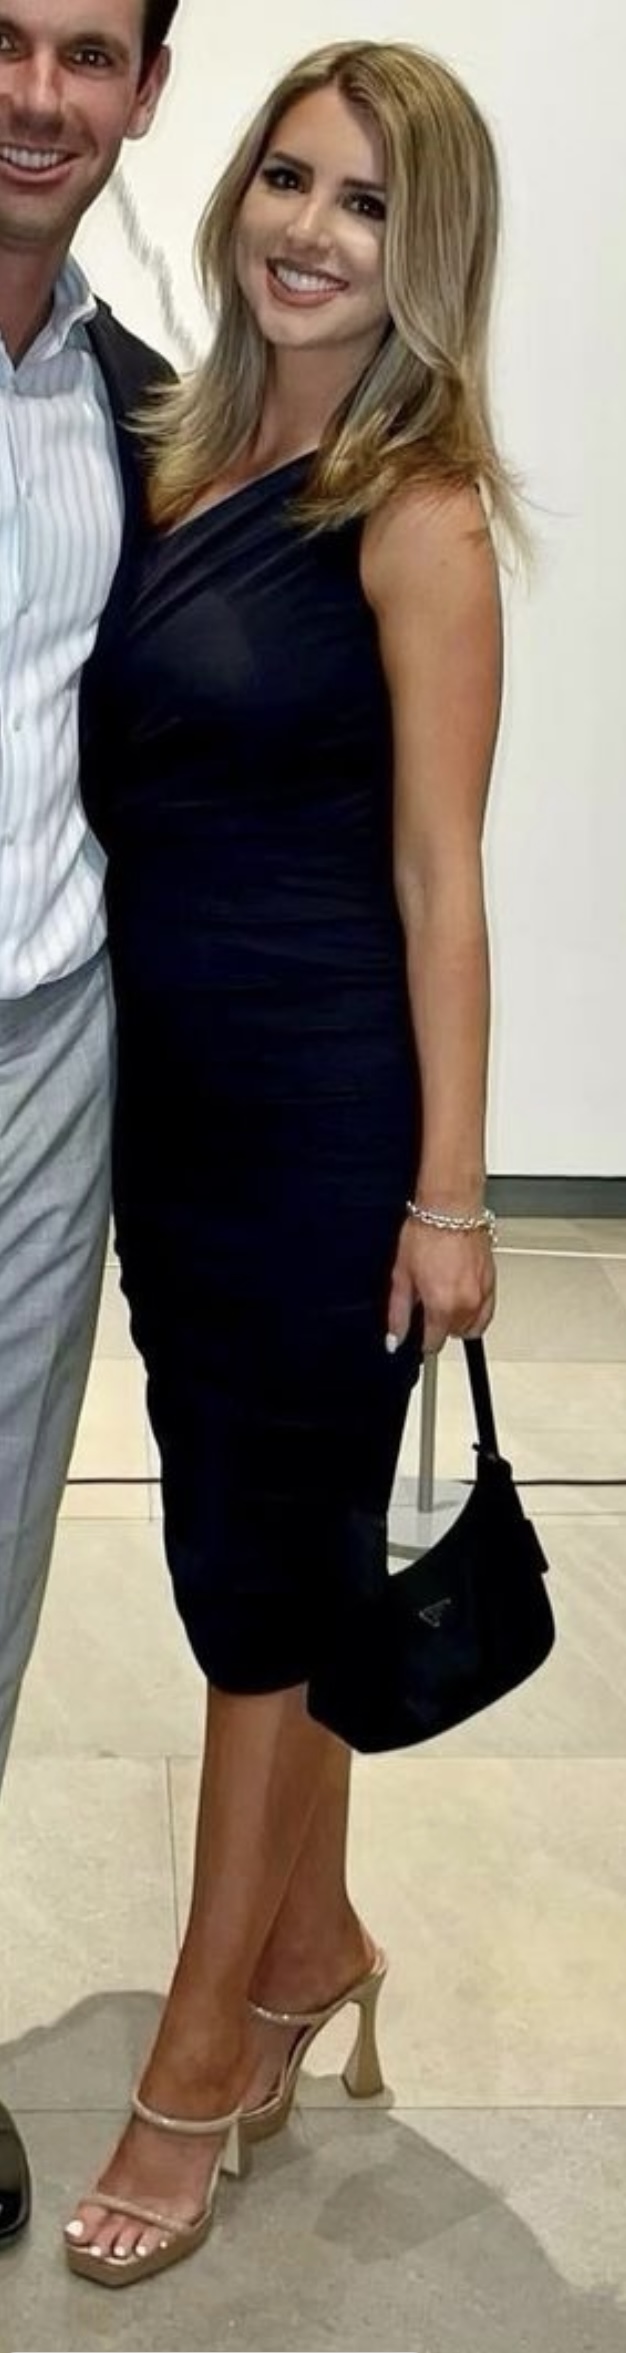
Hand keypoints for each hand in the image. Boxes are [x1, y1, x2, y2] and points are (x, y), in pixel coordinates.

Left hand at [387, 1217, 495, 1355]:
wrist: (451, 1209)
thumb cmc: (427, 1234)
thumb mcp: (402, 1277)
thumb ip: (399, 1314)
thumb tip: (394, 1339)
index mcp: (442, 1306)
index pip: (434, 1342)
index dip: (423, 1340)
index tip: (419, 1334)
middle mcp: (466, 1304)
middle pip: (453, 1334)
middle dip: (440, 1327)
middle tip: (428, 1306)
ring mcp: (482, 1294)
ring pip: (473, 1326)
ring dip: (459, 1322)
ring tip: (445, 1301)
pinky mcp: (492, 1283)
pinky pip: (487, 1312)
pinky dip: (476, 1313)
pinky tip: (463, 1299)